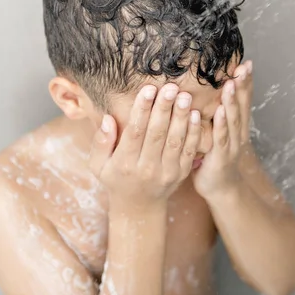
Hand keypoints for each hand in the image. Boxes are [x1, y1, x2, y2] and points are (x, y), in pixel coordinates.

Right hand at [88, 84, 201, 208]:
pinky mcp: (181, 173)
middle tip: (171, 87)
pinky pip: (188, 150)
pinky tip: (195, 115)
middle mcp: (146, 168)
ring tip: (185, 96)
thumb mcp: (98, 164)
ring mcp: (166, 172)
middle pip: (157, 133)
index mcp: (124, 162)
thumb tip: (107, 119)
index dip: (142, 109)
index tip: (149, 89)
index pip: (135, 132)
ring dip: (181, 117)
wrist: (139, 206)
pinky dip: (193, 133)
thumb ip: (100, 142)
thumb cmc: (116, 178)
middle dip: (164, 108)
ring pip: (175, 140)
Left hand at [193, 60, 253, 197]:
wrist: (220, 188)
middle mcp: (238, 133)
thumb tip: (202, 91)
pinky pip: (221, 139)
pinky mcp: (222, 157)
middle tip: (243, 67)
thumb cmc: (214, 157)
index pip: (242, 100)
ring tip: (231, 83)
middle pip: (241, 105)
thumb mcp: (216, 133)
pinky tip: (220, 112)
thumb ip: (214, 115)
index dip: (245, 82)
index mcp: (237, 125)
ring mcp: (232, 145)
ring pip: (233, 120)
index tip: (245, 62)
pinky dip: (222, 125)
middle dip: (242, 85)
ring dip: (232, 101)